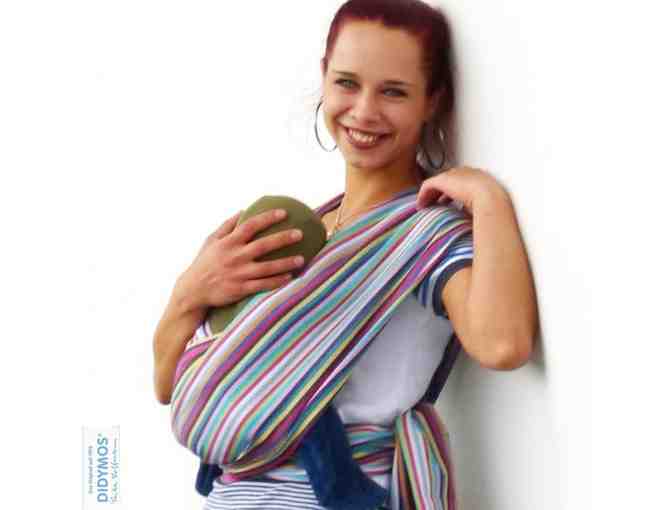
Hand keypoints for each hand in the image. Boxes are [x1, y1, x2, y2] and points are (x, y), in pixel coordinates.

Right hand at [175, 208, 305, 312]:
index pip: (250, 225)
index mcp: (228, 242)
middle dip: (283, 238)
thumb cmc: (204, 262)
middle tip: (300, 233)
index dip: (267, 218)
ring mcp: (238, 274)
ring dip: (285, 263)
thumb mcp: (211, 241)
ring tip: (302, 259)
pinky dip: (277, 281)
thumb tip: (243, 210)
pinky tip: (290, 277)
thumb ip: (227, 225)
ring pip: (267, 268)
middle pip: (263, 245)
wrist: (193, 290)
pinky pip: (263, 285)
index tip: (284, 212)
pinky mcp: (240, 289)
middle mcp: (235, 257)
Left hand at [415, 166, 506, 214]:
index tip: (447, 204)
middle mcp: (467, 173)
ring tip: (425, 205)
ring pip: (438, 182)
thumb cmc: (493, 207)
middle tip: (433, 204)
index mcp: (479, 178)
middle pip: (449, 180)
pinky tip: (420, 205)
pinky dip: (423, 194)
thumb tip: (473, 222)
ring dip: (430, 194)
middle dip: (440, 191)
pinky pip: (429, 185)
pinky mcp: (444, 179)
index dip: (452, 192)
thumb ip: (476, 210)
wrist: (491, 199)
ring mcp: (456, 174)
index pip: (462, 182)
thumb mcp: (485, 208)